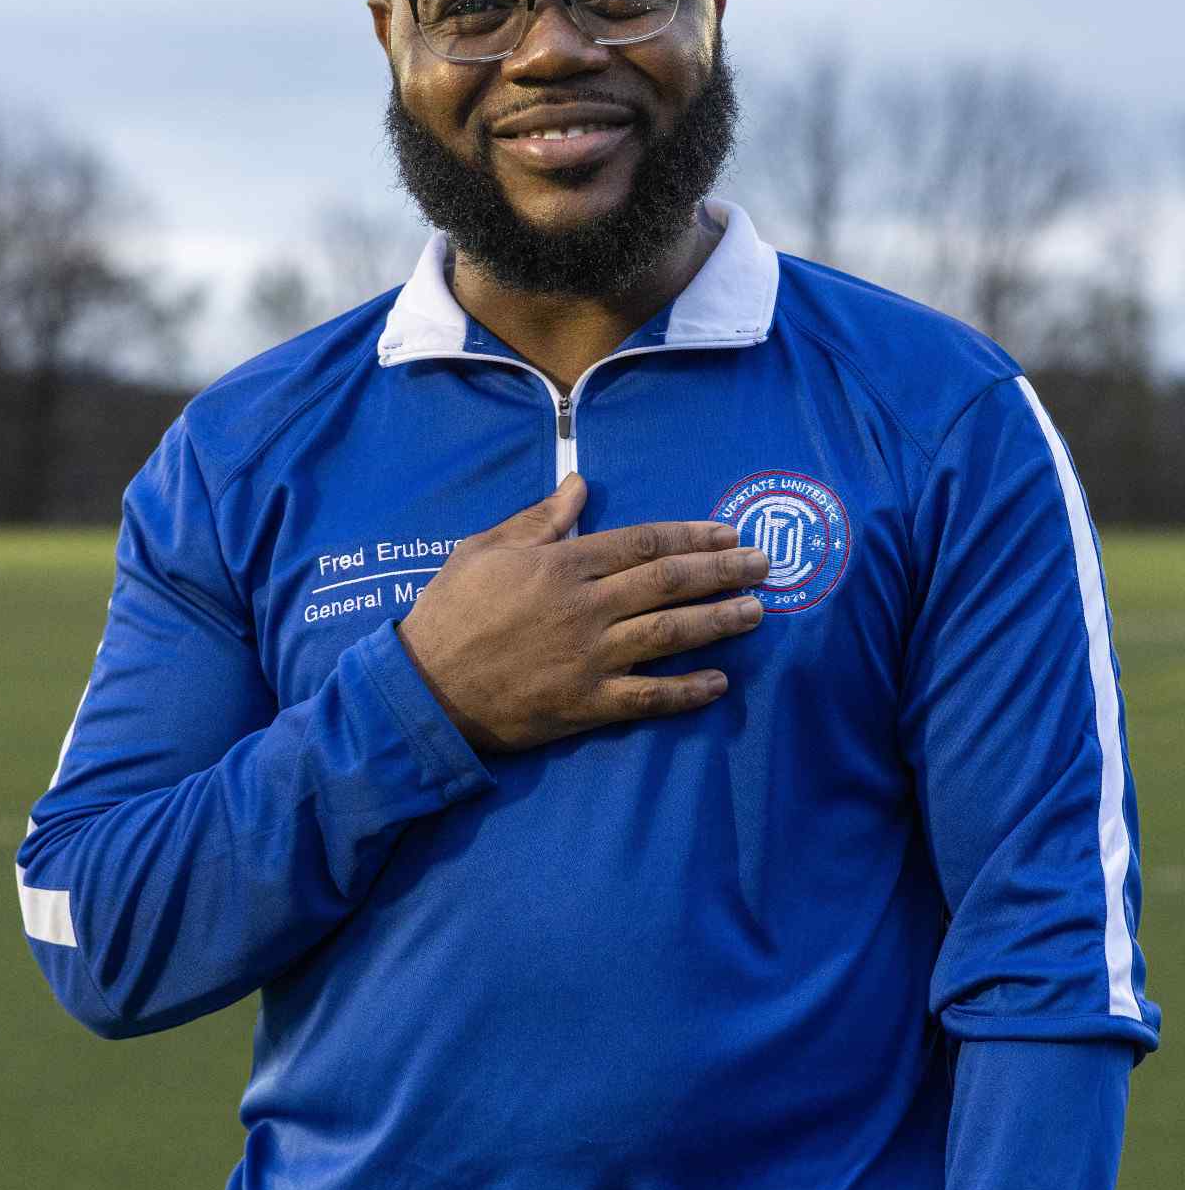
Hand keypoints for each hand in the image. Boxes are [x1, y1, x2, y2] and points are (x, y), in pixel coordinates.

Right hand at [396, 474, 767, 753]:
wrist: (423, 689)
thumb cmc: (450, 612)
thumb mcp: (484, 549)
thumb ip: (538, 519)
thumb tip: (580, 485)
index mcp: (562, 564)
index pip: (643, 543)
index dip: (692, 537)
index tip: (727, 533)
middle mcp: (586, 607)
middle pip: (669, 583)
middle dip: (723, 572)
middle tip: (765, 565)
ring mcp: (589, 657)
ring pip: (670, 633)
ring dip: (719, 622)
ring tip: (757, 612)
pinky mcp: (586, 703)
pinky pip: (648, 697)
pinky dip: (686, 691)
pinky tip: (720, 684)